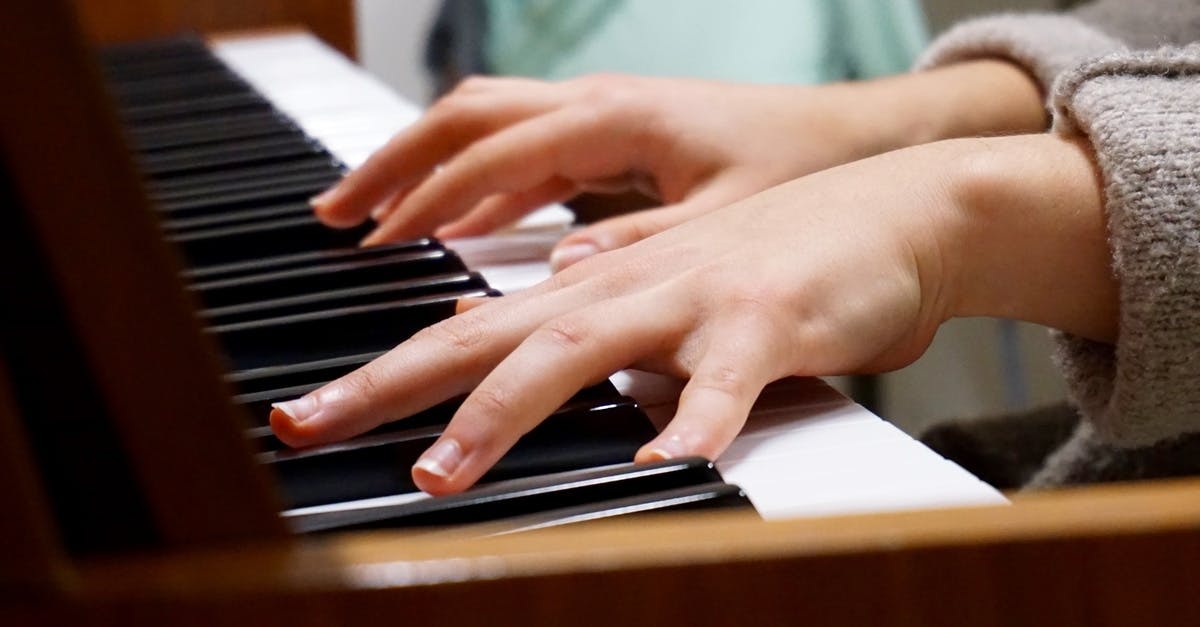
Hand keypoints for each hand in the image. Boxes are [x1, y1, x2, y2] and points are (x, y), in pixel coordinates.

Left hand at [274, 134, 1113, 495]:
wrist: (891, 211)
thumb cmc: (774, 260)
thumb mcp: (666, 286)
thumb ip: (586, 315)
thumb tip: (502, 330)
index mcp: (597, 286)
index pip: (469, 330)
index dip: (384, 372)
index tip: (310, 415)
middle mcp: (625, 287)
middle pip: (490, 336)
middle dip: (392, 385)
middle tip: (308, 429)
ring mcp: (694, 299)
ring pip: (580, 349)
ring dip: (504, 411)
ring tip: (443, 471)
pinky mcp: (768, 321)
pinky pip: (725, 382)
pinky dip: (692, 425)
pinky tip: (664, 470)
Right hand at [311, 61, 1044, 269]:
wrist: (861, 140)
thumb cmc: (803, 171)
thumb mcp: (728, 219)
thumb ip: (644, 246)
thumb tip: (563, 275)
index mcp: (615, 120)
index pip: (492, 155)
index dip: (426, 201)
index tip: (373, 244)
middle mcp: (597, 106)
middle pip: (464, 119)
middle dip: (393, 164)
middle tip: (332, 217)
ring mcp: (601, 117)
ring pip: (484, 125)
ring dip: (422, 167)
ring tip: (366, 216)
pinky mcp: (613, 139)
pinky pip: (521, 151)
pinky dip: (475, 185)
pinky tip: (458, 229)